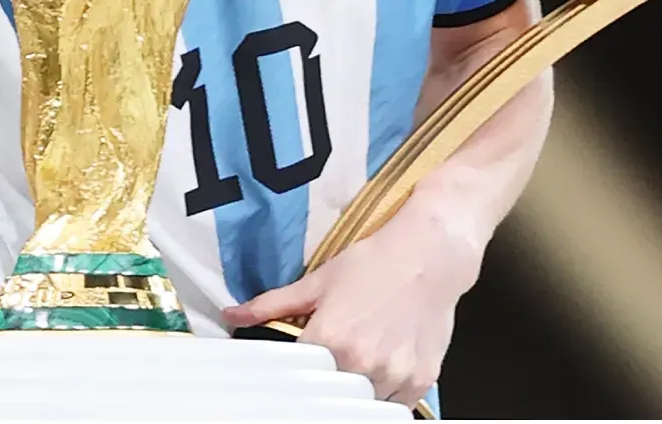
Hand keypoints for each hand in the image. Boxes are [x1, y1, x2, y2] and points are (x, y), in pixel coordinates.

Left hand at [222, 197, 480, 406]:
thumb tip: (232, 315)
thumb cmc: (373, 264)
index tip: (291, 378)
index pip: (297, 381)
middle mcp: (362, 363)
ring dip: (356, 393)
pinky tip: (381, 372)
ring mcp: (394, 375)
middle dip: (325, 387)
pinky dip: (386, 396)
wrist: (429, 255)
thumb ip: (273, 304)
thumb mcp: (318, 281)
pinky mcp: (421, 380)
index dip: (293, 379)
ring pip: (364, 406)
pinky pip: (396, 406)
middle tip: (325, 372)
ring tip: (356, 366)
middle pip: (330, 398)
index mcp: (331, 339)